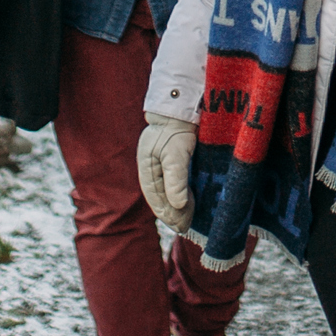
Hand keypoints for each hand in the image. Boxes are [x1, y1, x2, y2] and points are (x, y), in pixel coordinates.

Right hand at [137, 111, 198, 231]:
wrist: (182, 107)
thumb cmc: (176, 129)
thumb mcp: (176, 153)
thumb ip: (176, 179)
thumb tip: (177, 205)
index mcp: (146, 168)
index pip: (155, 197)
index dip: (167, 214)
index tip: (180, 226)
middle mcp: (151, 169)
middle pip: (159, 198)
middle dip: (172, 214)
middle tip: (185, 228)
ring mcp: (160, 166)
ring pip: (166, 194)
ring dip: (176, 208)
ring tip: (187, 221)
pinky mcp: (171, 163)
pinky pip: (173, 185)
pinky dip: (180, 197)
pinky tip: (189, 204)